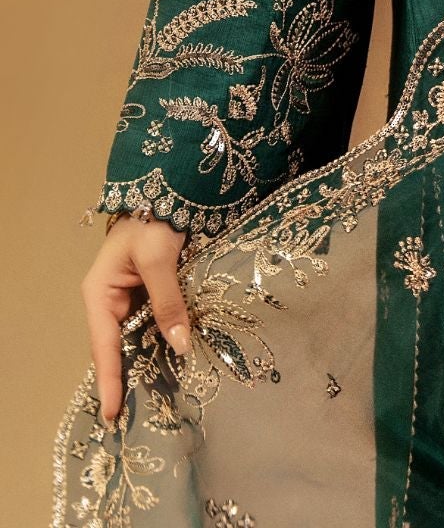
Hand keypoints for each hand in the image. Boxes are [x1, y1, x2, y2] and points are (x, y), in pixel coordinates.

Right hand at [81, 214, 190, 427]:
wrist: (168, 190)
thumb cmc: (153, 221)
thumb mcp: (158, 260)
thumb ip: (168, 301)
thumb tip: (180, 345)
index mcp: (100, 293)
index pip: (104, 346)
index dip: (110, 380)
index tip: (112, 414)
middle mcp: (110, 300)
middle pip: (118, 348)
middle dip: (128, 378)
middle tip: (138, 417)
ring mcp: (129, 297)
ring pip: (137, 338)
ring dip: (148, 361)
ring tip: (159, 398)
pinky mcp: (148, 293)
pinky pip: (153, 324)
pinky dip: (162, 341)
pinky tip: (174, 360)